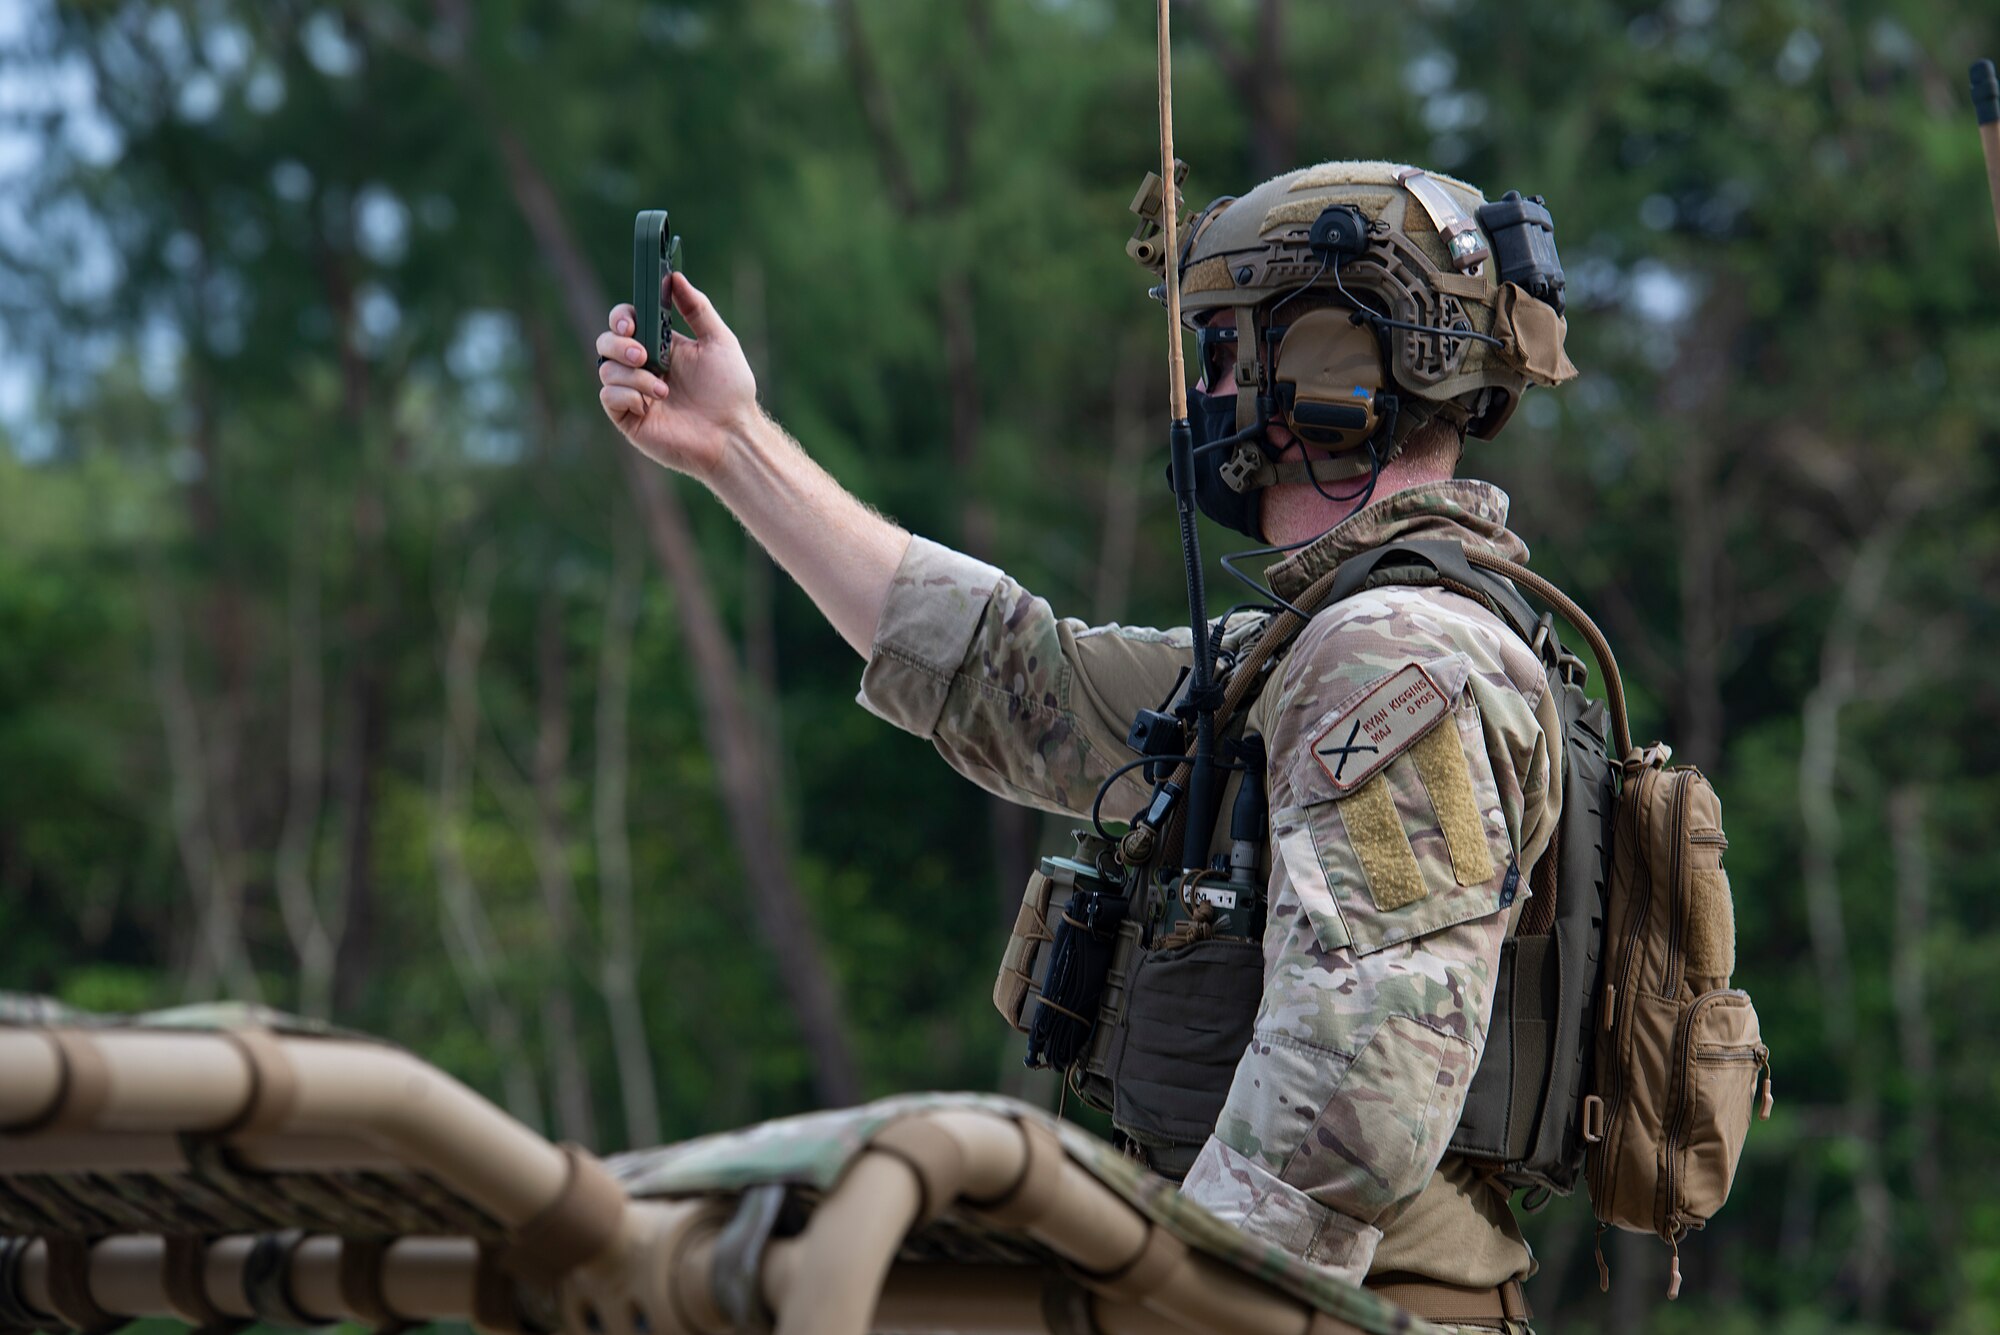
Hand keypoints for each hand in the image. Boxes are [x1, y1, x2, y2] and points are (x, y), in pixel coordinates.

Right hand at [596, 272, 756, 480]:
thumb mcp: (719, 341)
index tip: (631, 322)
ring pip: (606, 369)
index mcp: (660, 346)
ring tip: (663, 391)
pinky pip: (608, 397)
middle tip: (643, 354)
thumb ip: (697, 308)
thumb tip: (675, 276)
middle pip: (606, 342)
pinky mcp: (629, 418)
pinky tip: (650, 403)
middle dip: (618, 343)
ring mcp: (633, 393)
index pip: (626, 322)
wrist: (733, 434)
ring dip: (632, 375)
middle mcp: (643, 367)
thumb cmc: (731, 391)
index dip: (621, 317)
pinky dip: (626, 394)